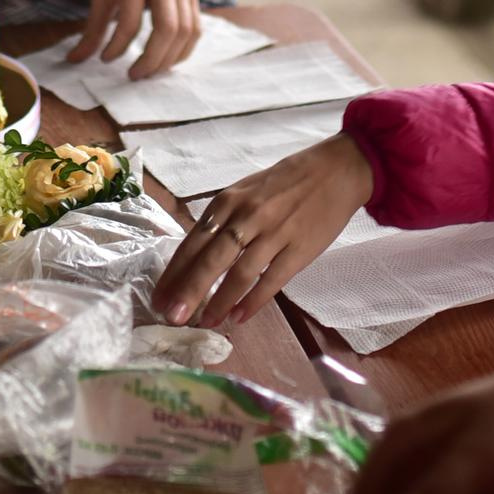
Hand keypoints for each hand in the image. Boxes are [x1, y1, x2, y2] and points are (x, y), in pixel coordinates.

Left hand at [70, 0, 198, 76]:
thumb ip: (93, 26)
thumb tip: (75, 60)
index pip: (130, 22)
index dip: (117, 47)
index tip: (106, 59)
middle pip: (166, 29)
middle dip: (151, 60)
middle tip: (135, 75)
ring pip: (185, 31)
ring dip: (169, 59)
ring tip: (151, 72)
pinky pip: (196, 29)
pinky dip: (184, 50)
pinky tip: (168, 60)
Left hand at [155, 134, 373, 327]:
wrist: (335, 170)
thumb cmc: (285, 183)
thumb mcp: (245, 192)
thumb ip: (222, 221)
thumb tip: (193, 257)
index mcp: (229, 201)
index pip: (194, 242)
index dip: (175, 273)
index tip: (158, 298)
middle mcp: (247, 216)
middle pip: (211, 260)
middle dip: (188, 291)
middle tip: (171, 317)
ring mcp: (275, 233)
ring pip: (240, 274)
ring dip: (219, 302)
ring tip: (204, 323)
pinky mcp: (299, 249)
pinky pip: (271, 280)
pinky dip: (253, 301)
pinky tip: (238, 317)